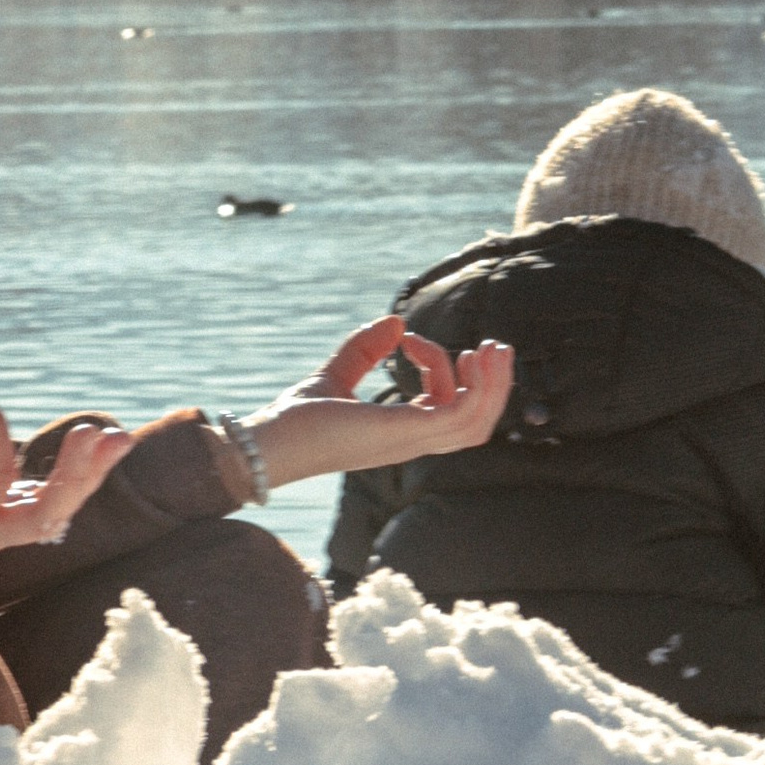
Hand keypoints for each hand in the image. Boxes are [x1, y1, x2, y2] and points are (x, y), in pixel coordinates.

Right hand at [0, 378, 134, 589]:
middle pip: (43, 518)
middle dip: (73, 477)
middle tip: (91, 433)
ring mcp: (4, 534)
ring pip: (58, 513)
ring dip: (90, 477)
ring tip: (120, 438)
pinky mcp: (14, 519)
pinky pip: (56, 501)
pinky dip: (82, 476)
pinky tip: (107, 444)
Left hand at [245, 320, 513, 486]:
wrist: (270, 443)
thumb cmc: (296, 420)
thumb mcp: (336, 374)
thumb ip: (363, 350)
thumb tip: (395, 321)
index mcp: (400, 433)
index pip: (443, 406)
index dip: (436, 363)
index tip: (405, 337)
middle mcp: (412, 441)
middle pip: (474, 423)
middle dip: (493, 384)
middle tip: (494, 346)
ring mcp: (412, 440)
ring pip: (477, 422)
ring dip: (494, 384)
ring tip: (493, 347)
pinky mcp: (407, 431)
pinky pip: (462, 413)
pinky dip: (476, 386)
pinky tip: (467, 355)